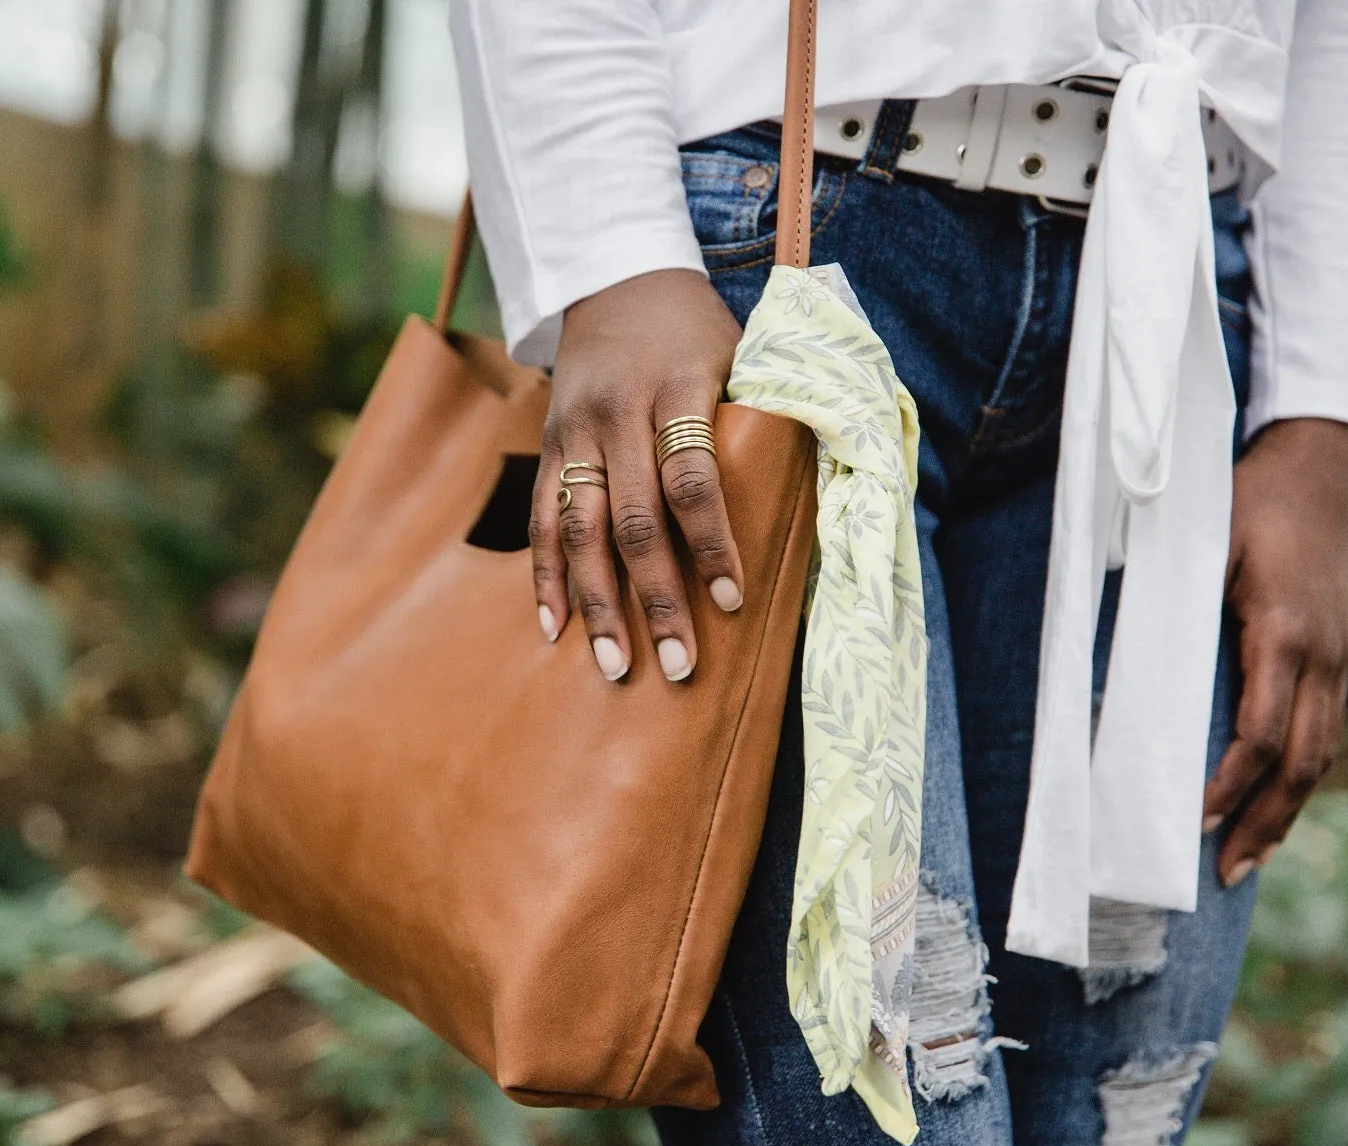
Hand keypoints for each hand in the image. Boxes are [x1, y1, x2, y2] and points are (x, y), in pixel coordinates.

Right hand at [532, 269, 745, 681]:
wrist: (615, 277)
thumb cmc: (696, 331)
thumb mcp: (740, 356)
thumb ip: (759, 421)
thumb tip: (807, 506)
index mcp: (678, 388)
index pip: (692, 478)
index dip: (711, 543)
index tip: (733, 603)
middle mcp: (617, 414)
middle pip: (633, 520)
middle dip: (657, 598)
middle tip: (680, 665)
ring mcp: (575, 433)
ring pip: (580, 530)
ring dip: (598, 604)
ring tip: (616, 666)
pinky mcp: (549, 446)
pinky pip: (540, 520)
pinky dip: (545, 576)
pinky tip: (555, 628)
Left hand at [1204, 418, 1347, 884]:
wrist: (1322, 463)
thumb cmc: (1249, 498)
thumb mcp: (1203, 544)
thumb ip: (1169, 601)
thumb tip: (1116, 655)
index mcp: (1283, 632)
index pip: (1262, 732)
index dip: (1229, 783)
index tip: (1193, 818)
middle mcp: (1322, 655)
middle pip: (1303, 763)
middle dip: (1264, 823)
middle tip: (1224, 873)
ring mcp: (1339, 657)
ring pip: (1322, 753)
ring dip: (1286, 810)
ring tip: (1249, 857)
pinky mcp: (1340, 654)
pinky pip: (1326, 729)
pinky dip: (1300, 774)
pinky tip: (1275, 802)